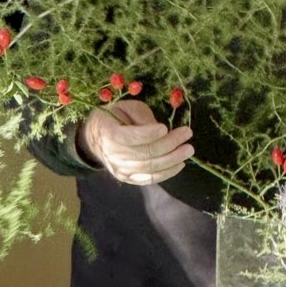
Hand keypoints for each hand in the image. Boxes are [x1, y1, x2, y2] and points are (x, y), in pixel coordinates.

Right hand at [76, 99, 194, 184]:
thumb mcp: (126, 107)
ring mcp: (120, 169)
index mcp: (109, 133)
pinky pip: (149, 179)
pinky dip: (166, 173)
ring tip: (188, 149)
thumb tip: (159, 130)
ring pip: (149, 167)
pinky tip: (180, 164)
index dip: (148, 134)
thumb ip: (141, 116)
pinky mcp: (128, 178)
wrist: (97, 137)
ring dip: (172, 159)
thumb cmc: (115, 117)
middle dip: (169, 144)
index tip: (164, 128)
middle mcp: (113, 155)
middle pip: (144, 153)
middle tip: (187, 134)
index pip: (130, 137)